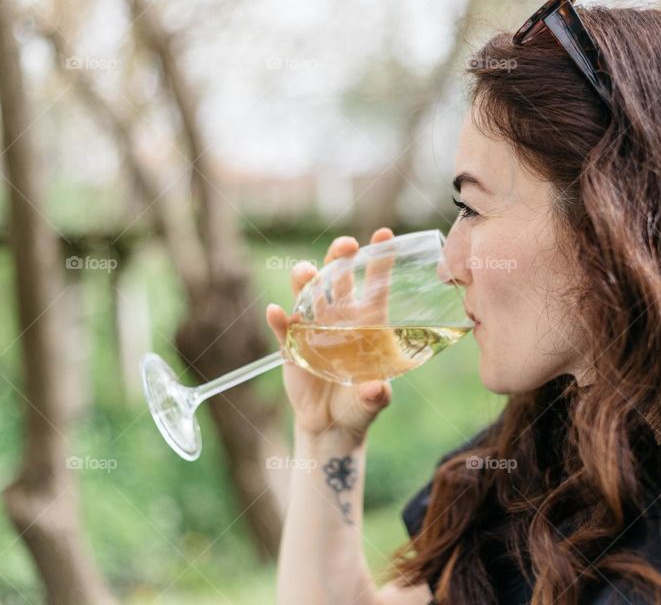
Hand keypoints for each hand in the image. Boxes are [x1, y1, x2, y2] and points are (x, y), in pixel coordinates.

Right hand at [266, 228, 394, 442]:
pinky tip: (275, 312)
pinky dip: (279, 320)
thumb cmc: (360, 405)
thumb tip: (376, 389)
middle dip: (339, 259)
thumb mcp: (373, 402)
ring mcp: (314, 329)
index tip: (384, 234)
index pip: (375, 285)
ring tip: (305, 273)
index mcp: (368, 323)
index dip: (379, 259)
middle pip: (338, 280)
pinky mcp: (291, 346)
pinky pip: (283, 329)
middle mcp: (341, 319)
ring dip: (305, 283)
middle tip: (345, 245)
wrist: (331, 426)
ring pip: (308, 296)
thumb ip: (377, 396)